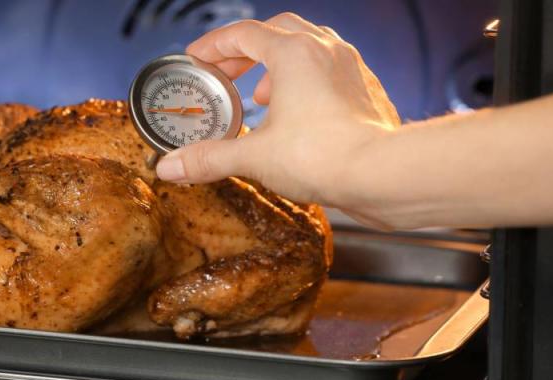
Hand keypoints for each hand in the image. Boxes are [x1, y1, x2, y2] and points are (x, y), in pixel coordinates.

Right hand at [155, 13, 400, 220]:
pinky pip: (332, 72)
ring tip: (261, 97)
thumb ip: (209, 158)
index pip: (244, 34)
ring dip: (278, 66)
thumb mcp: (254, 157)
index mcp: (293, 52)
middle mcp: (325, 50)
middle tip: (226, 75)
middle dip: (246, 52)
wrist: (383, 175)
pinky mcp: (368, 92)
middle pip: (277, 32)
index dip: (215, 46)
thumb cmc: (323, 156)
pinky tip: (299, 114)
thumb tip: (169, 168)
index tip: (198, 59)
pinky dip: (307, 83)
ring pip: (309, 48)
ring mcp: (351, 68)